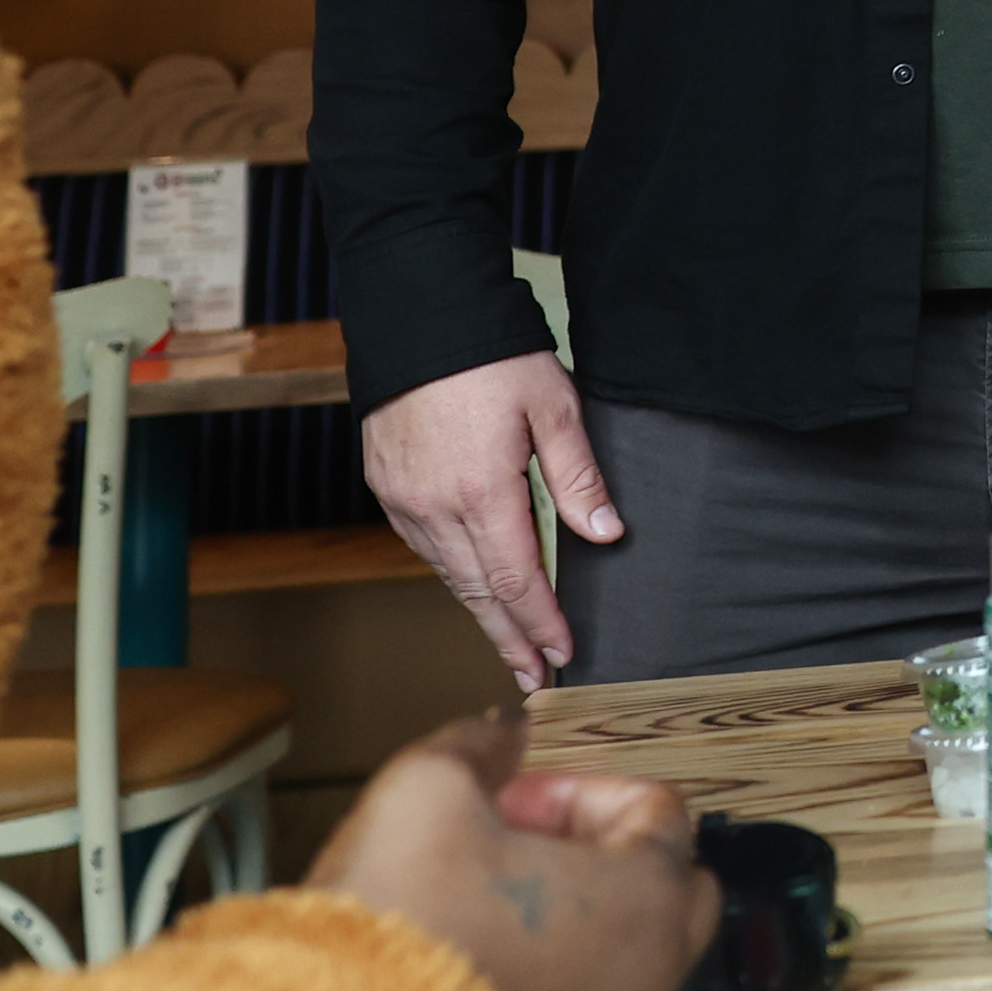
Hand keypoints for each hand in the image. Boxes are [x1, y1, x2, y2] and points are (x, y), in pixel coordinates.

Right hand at [309, 713, 711, 990]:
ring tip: (483, 910)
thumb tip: (504, 734)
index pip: (658, 810)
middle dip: (597, 852)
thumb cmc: (401, 926)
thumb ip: (478, 746)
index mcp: (647, 897)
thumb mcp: (426, 791)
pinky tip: (474, 974)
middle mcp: (651, 976)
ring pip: (625, 956)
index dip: (578, 787)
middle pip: (665, 886)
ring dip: (572, 920)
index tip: (510, 799)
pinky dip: (552, 986)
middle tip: (512, 848)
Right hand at [364, 354, 617, 689]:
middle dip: (509, 637)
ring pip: (447, 572)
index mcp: (481, 491)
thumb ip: (577, 475)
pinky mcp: (386, 485)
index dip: (541, 622)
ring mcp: (403, 498)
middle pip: (478, 590)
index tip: (562, 654)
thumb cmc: (491, 354)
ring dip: (480, 610)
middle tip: (533, 676)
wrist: (416, 314)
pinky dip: (452, 572)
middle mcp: (433, 506)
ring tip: (508, 641)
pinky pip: (423, 545)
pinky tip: (472, 583)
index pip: (518, 579)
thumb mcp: (552, 404)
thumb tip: (605, 533)